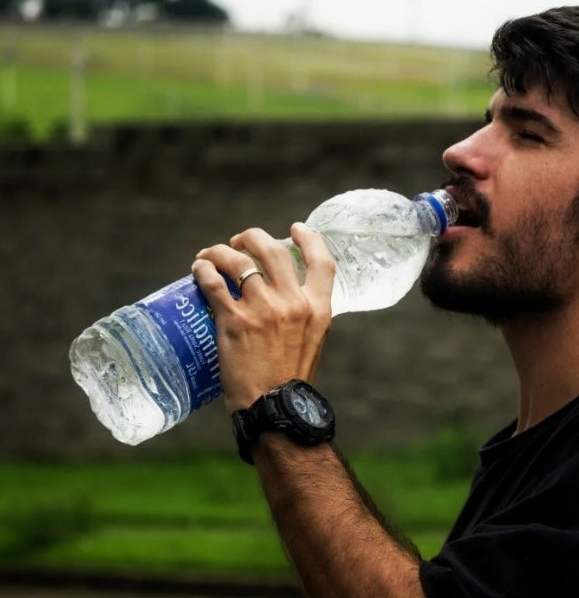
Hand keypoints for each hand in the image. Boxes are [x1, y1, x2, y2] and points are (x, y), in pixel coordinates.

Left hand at [192, 223, 334, 411]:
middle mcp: (293, 303)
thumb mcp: (313, 340)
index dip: (309, 238)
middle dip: (253, 238)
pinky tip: (198, 269)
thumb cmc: (291, 379)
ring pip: (240, 261)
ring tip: (210, 255)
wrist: (275, 409)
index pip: (321, 261)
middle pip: (273, 251)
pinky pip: (214, 283)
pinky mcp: (234, 321)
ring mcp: (263, 310)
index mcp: (318, 308)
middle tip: (240, 241)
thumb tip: (287, 298)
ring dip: (221, 251)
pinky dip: (204, 270)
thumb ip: (304, 315)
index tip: (295, 228)